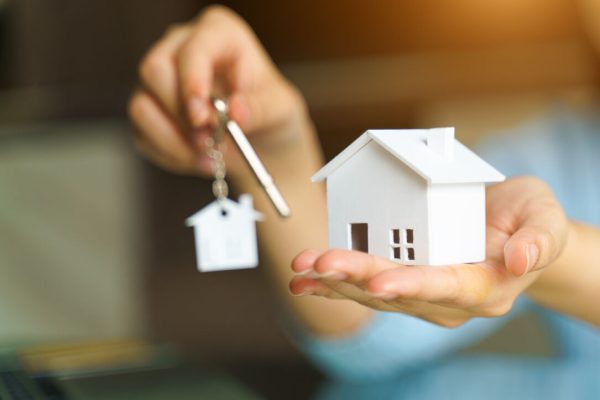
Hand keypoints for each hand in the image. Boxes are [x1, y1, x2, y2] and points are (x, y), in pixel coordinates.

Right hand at [128, 5, 305, 176]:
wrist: (260, 142)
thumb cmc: (271, 113)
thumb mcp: (280, 110)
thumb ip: (260, 109)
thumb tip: (236, 111)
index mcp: (218, 33)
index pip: (193, 49)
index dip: (192, 81)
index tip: (202, 117)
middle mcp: (181, 47)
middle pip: (155, 70)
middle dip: (182, 114)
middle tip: (209, 140)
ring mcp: (160, 79)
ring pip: (142, 105)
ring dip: (175, 140)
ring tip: (208, 155)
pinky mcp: (149, 110)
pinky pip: (143, 134)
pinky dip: (170, 154)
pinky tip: (198, 159)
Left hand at [290, 177, 568, 327]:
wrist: (512, 228)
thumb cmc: (529, 219)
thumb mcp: (546, 218)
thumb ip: (540, 238)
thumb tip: (522, 259)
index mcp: (484, 286)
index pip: (446, 287)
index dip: (413, 285)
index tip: (380, 283)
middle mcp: (447, 297)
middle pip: (398, 290)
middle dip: (357, 276)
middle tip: (320, 262)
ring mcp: (422, 292)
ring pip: (374, 292)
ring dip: (336, 280)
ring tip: (302, 267)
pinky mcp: (402, 281)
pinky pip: (365, 287)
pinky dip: (333, 283)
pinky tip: (304, 280)